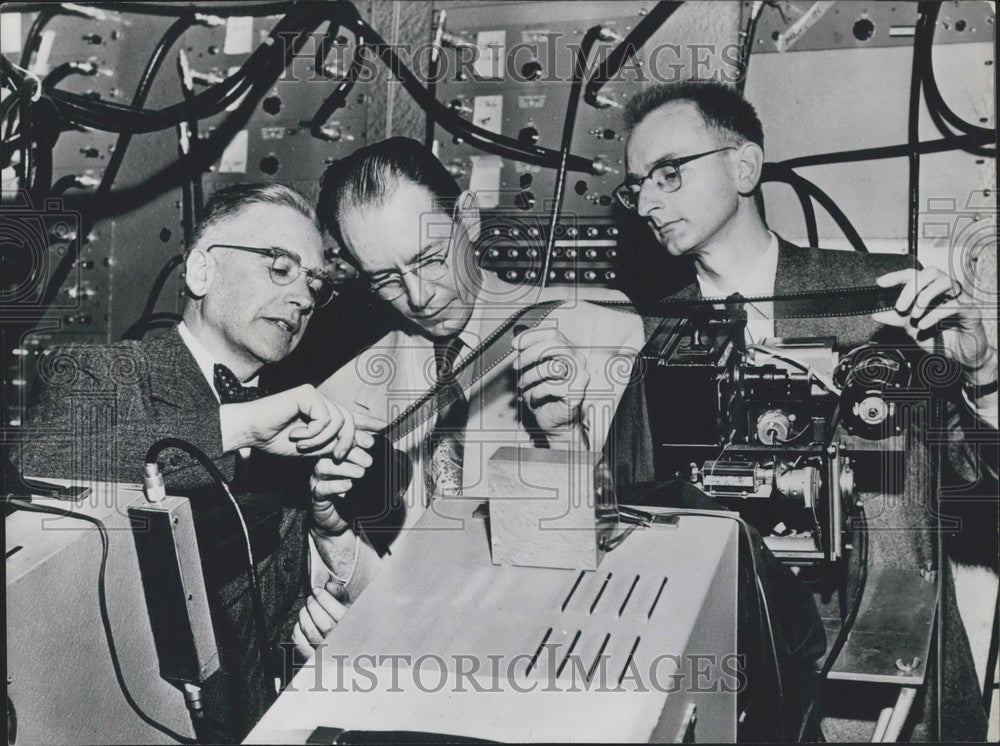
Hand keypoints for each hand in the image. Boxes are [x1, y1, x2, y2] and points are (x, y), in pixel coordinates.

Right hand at [220, 385, 381, 457]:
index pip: (350, 416)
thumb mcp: (313, 448)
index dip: (367, 421)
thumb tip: (366, 445)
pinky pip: (325, 417)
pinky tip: (296, 434)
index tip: (383, 427)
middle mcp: (320, 401)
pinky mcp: (307, 393)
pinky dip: (313, 433)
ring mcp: (314, 395)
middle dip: (347, 441)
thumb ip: (336, 444)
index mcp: (322, 413)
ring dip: (321, 440)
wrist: (251, 432)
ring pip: (338, 420)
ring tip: (302, 445)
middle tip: (337, 456)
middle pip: (349, 420)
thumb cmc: (275, 439)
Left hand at [292, 581, 347, 660]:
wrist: (348, 647)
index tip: (317, 590)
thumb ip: (341, 595)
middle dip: (313, 606)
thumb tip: (328, 585)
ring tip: (305, 608)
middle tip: (311, 598)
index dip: (324, 598)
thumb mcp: (350, 607)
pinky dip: (297, 631)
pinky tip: (300, 624)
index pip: (337, 611)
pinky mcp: (313, 658)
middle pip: (323, 622)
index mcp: (354, 628)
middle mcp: (342, 642)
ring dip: (304, 616)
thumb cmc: (348, 624)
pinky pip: (301, 644)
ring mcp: (327, 652)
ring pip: (311, 632)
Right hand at [310, 431, 375, 534]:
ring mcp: (318, 478)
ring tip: (360, 473)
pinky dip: (335, 485)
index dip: (356, 437)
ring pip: (324, 466)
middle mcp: (326, 462)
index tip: (372, 442)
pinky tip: (348, 486)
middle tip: (368, 461)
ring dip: (344, 468)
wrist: (337, 520)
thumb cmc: (351, 496)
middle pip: (332, 450)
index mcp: (337, 454)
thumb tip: (394, 456)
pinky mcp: (316, 494)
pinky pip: (321, 487)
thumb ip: (374, 466)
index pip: (344, 439)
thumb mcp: (366, 479)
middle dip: (352, 452)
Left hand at [512, 326, 589, 437]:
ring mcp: (580, 376)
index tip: (515, 344)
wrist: (552, 421)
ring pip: (550, 366)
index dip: (532, 336)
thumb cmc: (543, 396)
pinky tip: (536, 397)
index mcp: (568, 351)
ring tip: (523, 385)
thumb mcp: (533, 371)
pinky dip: (537, 392)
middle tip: (515, 365)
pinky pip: (550, 386)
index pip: (553, 333)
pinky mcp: (576, 392)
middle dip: (529, 354)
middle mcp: (578, 360)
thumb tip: (517, 343)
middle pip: (553, 345)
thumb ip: (529, 356)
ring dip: (529, 376)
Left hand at [873, 268, 995, 384]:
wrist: (960, 357)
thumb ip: (895, 319)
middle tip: (900, 306)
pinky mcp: (971, 311)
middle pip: (930, 272)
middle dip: (912, 287)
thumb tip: (876, 312)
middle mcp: (946, 291)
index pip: (914, 275)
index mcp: (931, 291)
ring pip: (945, 282)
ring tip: (914, 316)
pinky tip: (924, 326)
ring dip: (925, 297)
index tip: (880, 282)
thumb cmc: (938, 338)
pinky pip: (954, 305)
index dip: (897, 276)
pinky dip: (935, 315)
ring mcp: (961, 299)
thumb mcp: (911, 329)